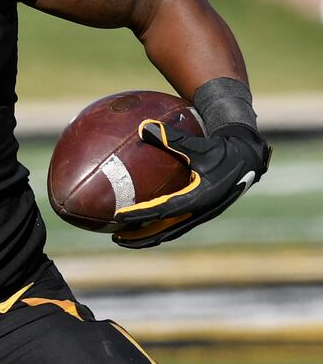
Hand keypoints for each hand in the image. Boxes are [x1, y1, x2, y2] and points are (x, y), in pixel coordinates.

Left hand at [112, 120, 270, 247]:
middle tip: (115, 237)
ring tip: (121, 237)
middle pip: (165, 231)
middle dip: (140, 237)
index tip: (118, 215)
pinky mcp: (201, 213)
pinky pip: (175, 225)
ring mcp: (201, 215)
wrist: (248, 159)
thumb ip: (172, 137)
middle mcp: (201, 211)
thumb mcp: (199, 145)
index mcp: (200, 197)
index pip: (163, 210)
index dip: (140, 214)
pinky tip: (140, 224)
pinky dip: (157, 228)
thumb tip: (144, 126)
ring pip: (170, 232)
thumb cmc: (222, 150)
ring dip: (146, 237)